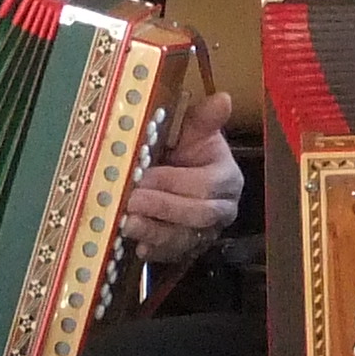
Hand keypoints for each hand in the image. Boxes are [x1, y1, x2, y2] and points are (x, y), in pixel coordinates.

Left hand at [121, 88, 241, 262]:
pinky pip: (173, 256)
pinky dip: (154, 252)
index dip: (174, 182)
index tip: (143, 175)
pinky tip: (136, 247)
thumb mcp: (192, 130)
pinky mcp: (187, 250)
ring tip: (127, 223)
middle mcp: (222, 209)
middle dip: (162, 208)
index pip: (206, 185)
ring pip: (184, 238)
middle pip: (198, 215)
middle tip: (130, 201)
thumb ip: (204, 119)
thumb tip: (223, 99)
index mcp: (227, 178)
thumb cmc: (185, 150)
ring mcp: (205, 233)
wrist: (178, 174)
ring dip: (154, 233)